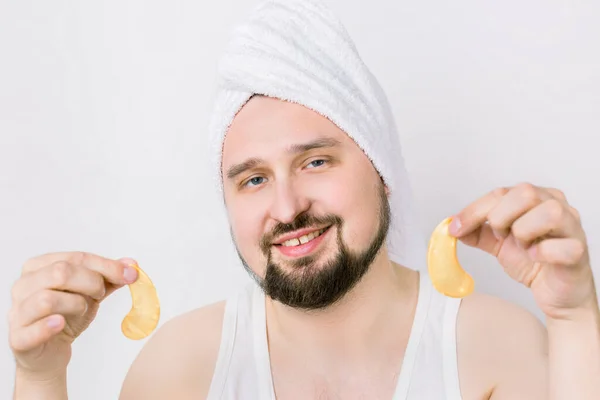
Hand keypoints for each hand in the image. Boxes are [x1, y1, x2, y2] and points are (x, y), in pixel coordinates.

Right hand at [8, 252, 137, 378]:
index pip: (76, 257)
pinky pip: (31, 329)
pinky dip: (48, 326)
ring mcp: (17, 311)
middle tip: (101, 294)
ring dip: (76, 304)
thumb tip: (131, 263)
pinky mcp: (18, 338)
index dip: (106, 266)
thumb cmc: (67, 315)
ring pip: (46, 298)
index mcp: (39, 267)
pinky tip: (61, 324)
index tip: (129, 274)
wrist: (50, 352)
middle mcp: (23, 285)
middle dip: (91, 282)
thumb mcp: (90, 292)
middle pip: (60, 272)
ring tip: (82, 309)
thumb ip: (109, 277)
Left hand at [449, 182, 596, 319]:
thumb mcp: (499, 243)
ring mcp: (572, 227)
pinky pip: (563, 246)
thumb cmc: (535, 262)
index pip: (501, 192)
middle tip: (500, 236)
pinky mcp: (579, 251)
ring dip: (525, 232)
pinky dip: (543, 252)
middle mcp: (557, 205)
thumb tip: (453, 225)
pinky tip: (536, 257)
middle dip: (501, 217)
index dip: (474, 210)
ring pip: (549, 212)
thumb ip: (477, 232)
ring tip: (524, 246)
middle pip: (525, 193)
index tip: (456, 227)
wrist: (557, 294)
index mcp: (535, 198)